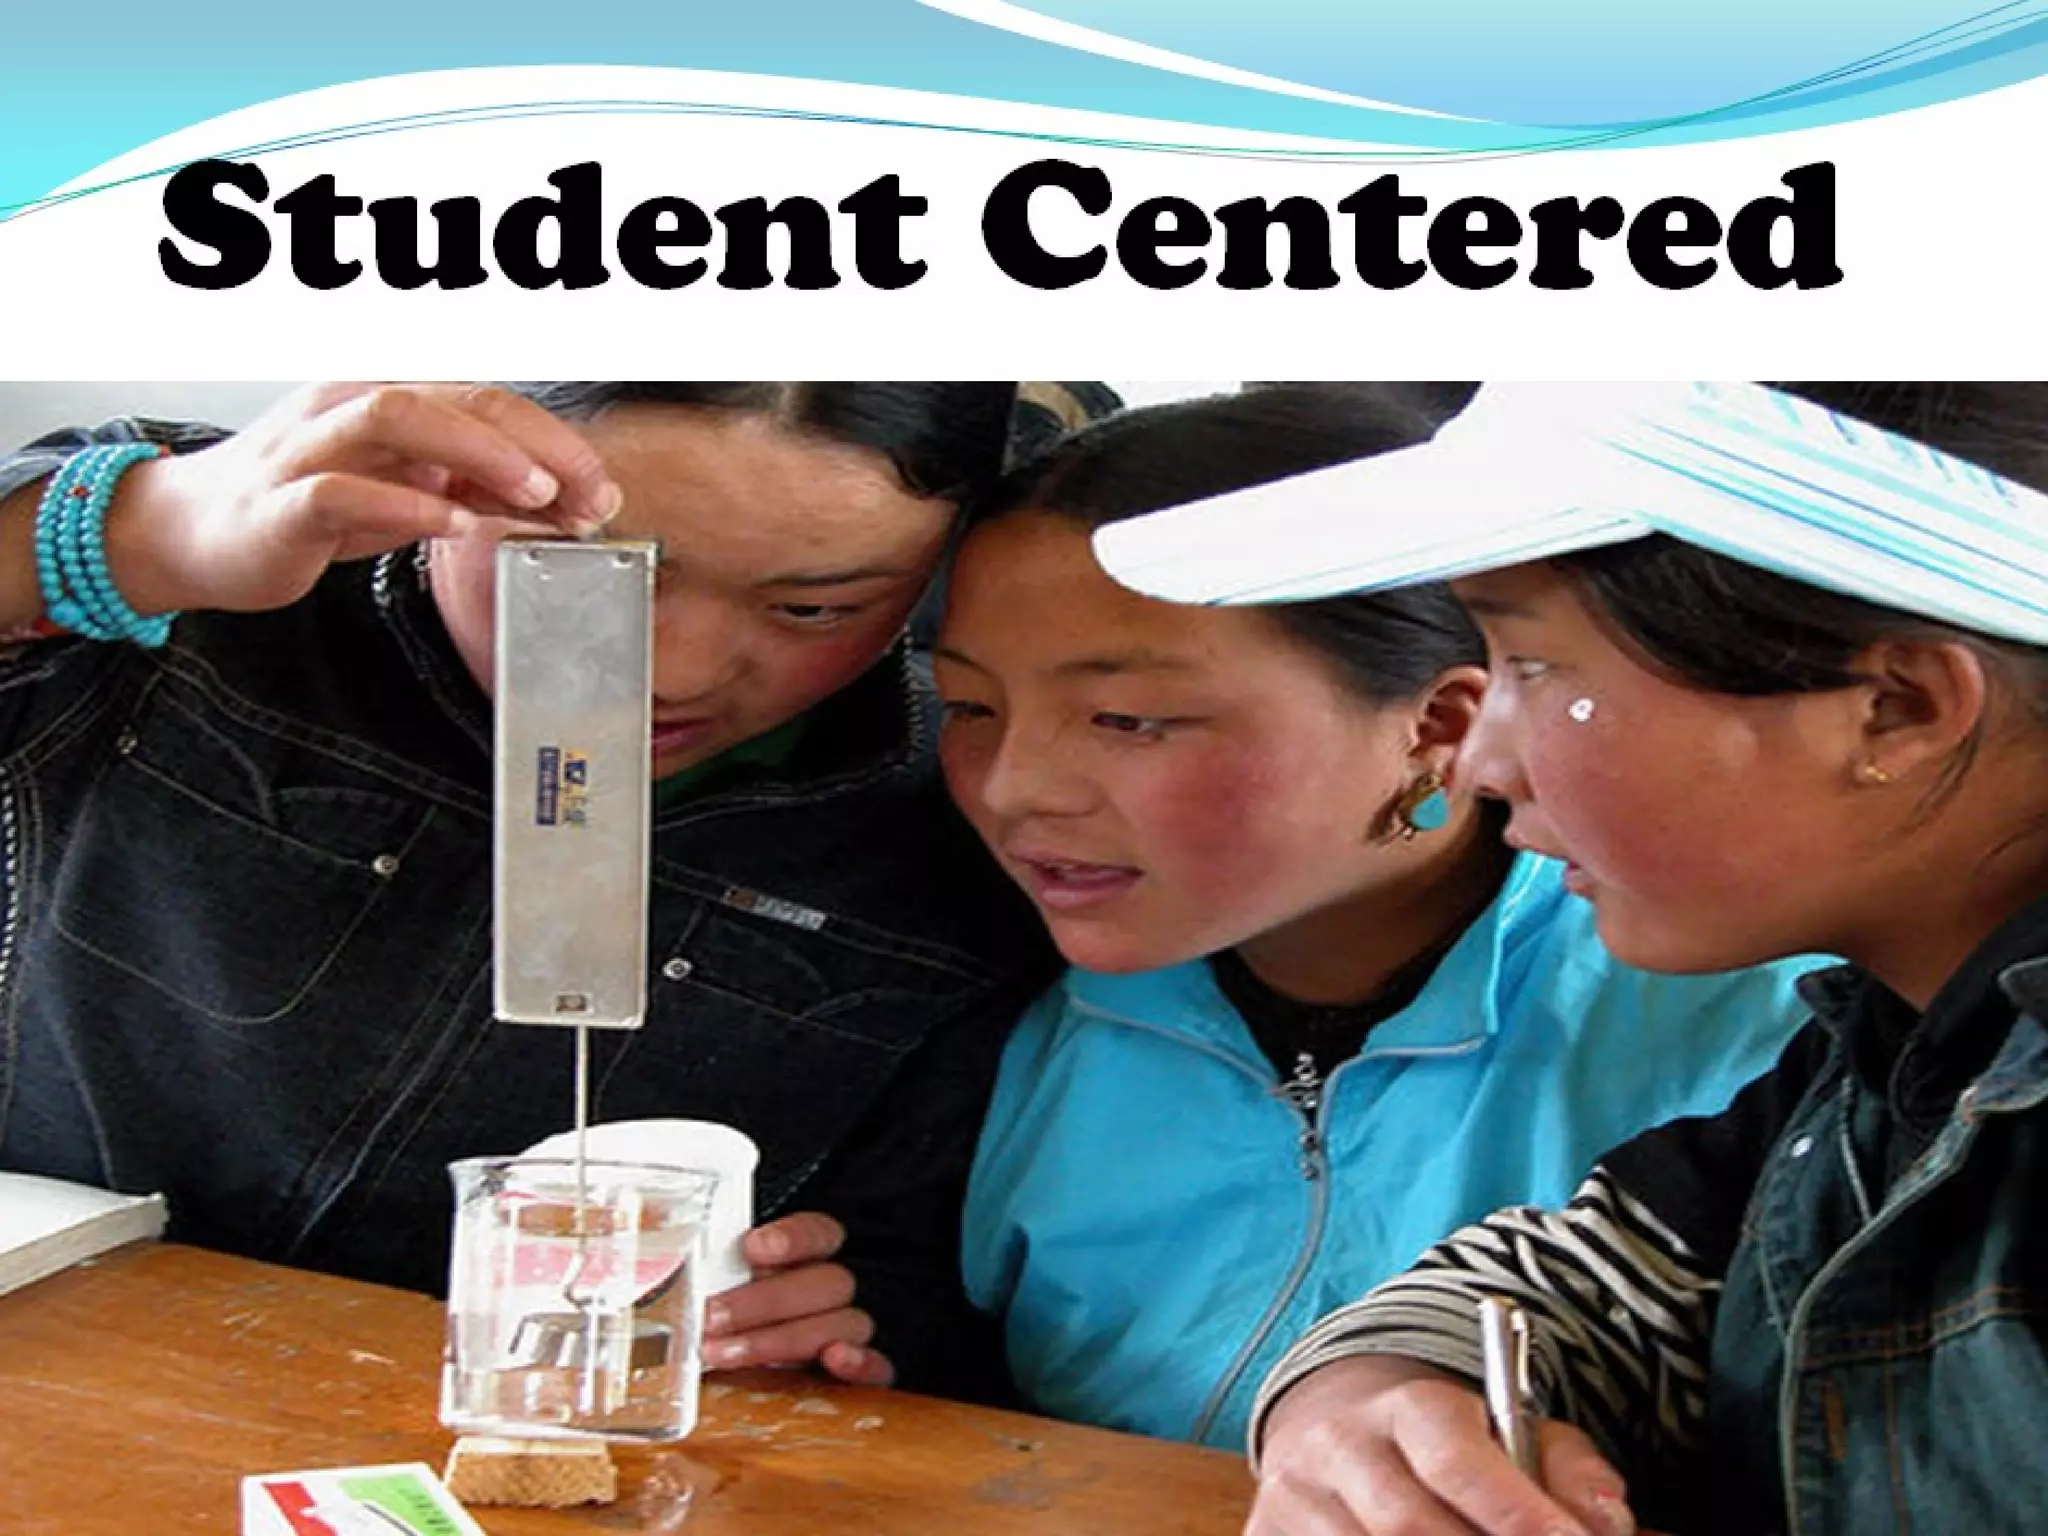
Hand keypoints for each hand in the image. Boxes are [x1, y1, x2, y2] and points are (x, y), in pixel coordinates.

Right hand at [102, 382, 621, 616]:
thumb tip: (560, 500)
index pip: (488, 399)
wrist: (198, 532)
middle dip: (533, 440)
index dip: (553, 440)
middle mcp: (352, 406)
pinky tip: (454, 523)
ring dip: (477, 452)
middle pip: (456, 395)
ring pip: (399, 416)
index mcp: (391, 398)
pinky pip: (342, 488)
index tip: (600, 488)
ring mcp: (312, 447)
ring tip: (532, 493)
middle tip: (584, 489)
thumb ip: (475, 488)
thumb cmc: (307, 503)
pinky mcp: (281, 500)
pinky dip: (405, 502)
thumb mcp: (408, 491)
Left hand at [700, 1211, 895, 1386]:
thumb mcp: (698, 1295)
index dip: (794, 1238)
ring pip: (845, 1322)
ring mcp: (844, 1336)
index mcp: (798, 1264)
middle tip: (711, 1318)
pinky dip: (861, 1363)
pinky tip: (834, 1360)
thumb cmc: (708, 1336)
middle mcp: (825, 1295)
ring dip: (784, 1338)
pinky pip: (880, 1369)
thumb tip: (654, 1250)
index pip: (820, 1234)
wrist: (714, 1380)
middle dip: (764, 1301)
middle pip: (826, 1282)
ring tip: (728, 1354)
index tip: (753, 1249)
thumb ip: (694, 1271)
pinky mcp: (856, 1380)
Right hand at [1247, 1355, 1636, 1535]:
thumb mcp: (1514, 1434)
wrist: (1335, 1425)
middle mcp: (1339, 1443)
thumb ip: (1568, 1472)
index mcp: (1408, 1405)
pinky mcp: (1264, 1533)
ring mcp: (1294, 1495)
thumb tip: (1603, 1525)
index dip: (1515, 1514)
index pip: (1456, 1460)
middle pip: (1407, 1526)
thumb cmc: (1448, 1445)